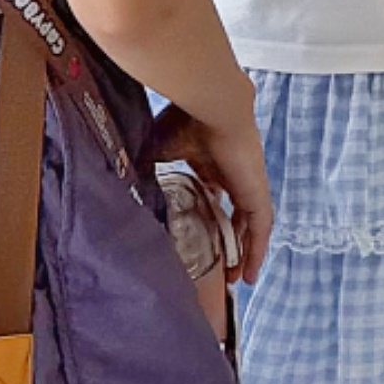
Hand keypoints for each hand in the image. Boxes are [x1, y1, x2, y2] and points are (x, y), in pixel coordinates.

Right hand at [156, 99, 273, 290]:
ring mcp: (248, 183)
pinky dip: (257, 248)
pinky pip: (261, 226)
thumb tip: (122, 186)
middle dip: (231, 242)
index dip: (209, 220)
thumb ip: (146, 169)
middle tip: (224, 270)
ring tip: (240, 279)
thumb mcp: (158, 150)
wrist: (213, 105)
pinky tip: (252, 271)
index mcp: (210, 164)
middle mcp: (232, 174)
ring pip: (250, 225)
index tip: (199, 240)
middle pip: (235, 216)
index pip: (213, 198)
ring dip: (246, 251)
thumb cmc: (186, 121)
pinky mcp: (256, 190)